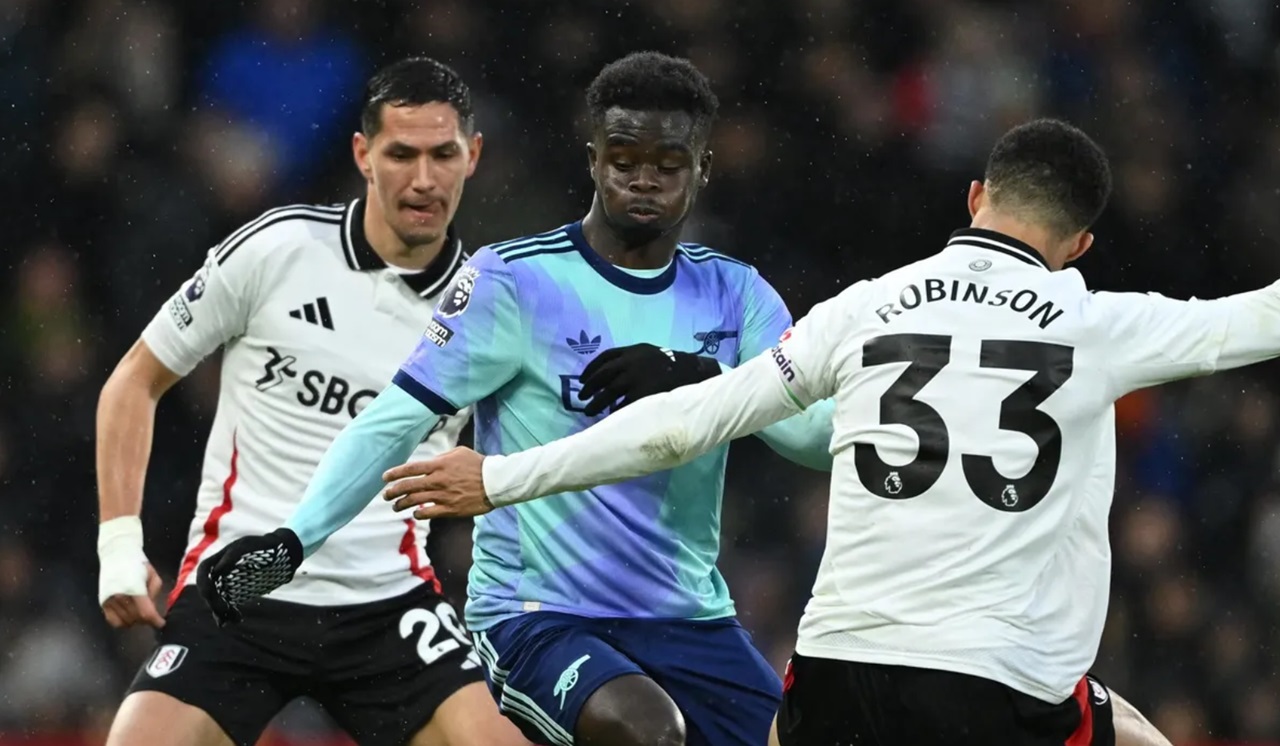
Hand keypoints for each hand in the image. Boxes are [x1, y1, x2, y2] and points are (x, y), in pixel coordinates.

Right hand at [101, 561, 165, 628]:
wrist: (117, 555)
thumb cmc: (138, 564)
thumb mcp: (153, 576)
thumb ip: (154, 594)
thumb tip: (153, 609)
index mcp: (135, 589)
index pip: (146, 613)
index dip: (155, 621)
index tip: (161, 623)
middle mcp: (120, 597)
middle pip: (136, 619)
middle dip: (147, 620)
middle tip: (151, 615)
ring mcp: (110, 601)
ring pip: (125, 622)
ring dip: (135, 621)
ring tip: (140, 613)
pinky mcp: (102, 603)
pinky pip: (113, 621)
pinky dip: (122, 622)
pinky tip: (128, 616)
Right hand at [196, 528, 301, 626]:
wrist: (282, 552)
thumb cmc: (263, 546)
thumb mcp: (247, 547)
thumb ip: (232, 556)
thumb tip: (216, 572)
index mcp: (220, 558)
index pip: (204, 571)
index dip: (204, 583)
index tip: (211, 595)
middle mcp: (221, 572)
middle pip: (209, 589)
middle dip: (214, 602)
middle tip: (225, 612)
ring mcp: (228, 582)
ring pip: (217, 600)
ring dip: (221, 611)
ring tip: (233, 620)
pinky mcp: (237, 592)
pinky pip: (227, 604)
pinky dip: (229, 614)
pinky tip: (236, 619)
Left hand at [383, 447, 492, 519]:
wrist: (496, 482)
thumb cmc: (478, 464)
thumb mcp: (459, 452)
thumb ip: (441, 457)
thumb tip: (428, 462)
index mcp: (439, 465)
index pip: (410, 468)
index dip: (395, 473)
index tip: (385, 478)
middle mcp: (438, 480)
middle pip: (408, 486)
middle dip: (393, 491)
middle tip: (385, 495)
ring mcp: (443, 496)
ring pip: (415, 501)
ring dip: (401, 505)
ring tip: (395, 507)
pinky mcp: (450, 509)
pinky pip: (428, 513)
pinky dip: (419, 514)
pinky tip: (416, 513)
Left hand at [578, 343, 720, 415]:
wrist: (694, 372)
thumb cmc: (671, 364)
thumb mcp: (650, 353)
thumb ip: (632, 358)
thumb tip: (610, 372)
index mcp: (633, 351)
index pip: (604, 357)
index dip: (590, 369)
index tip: (581, 380)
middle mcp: (632, 362)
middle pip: (603, 376)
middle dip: (589, 388)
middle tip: (582, 398)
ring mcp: (637, 378)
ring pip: (609, 393)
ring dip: (596, 403)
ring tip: (588, 411)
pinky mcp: (644, 394)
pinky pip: (623, 405)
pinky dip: (614, 411)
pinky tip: (610, 416)